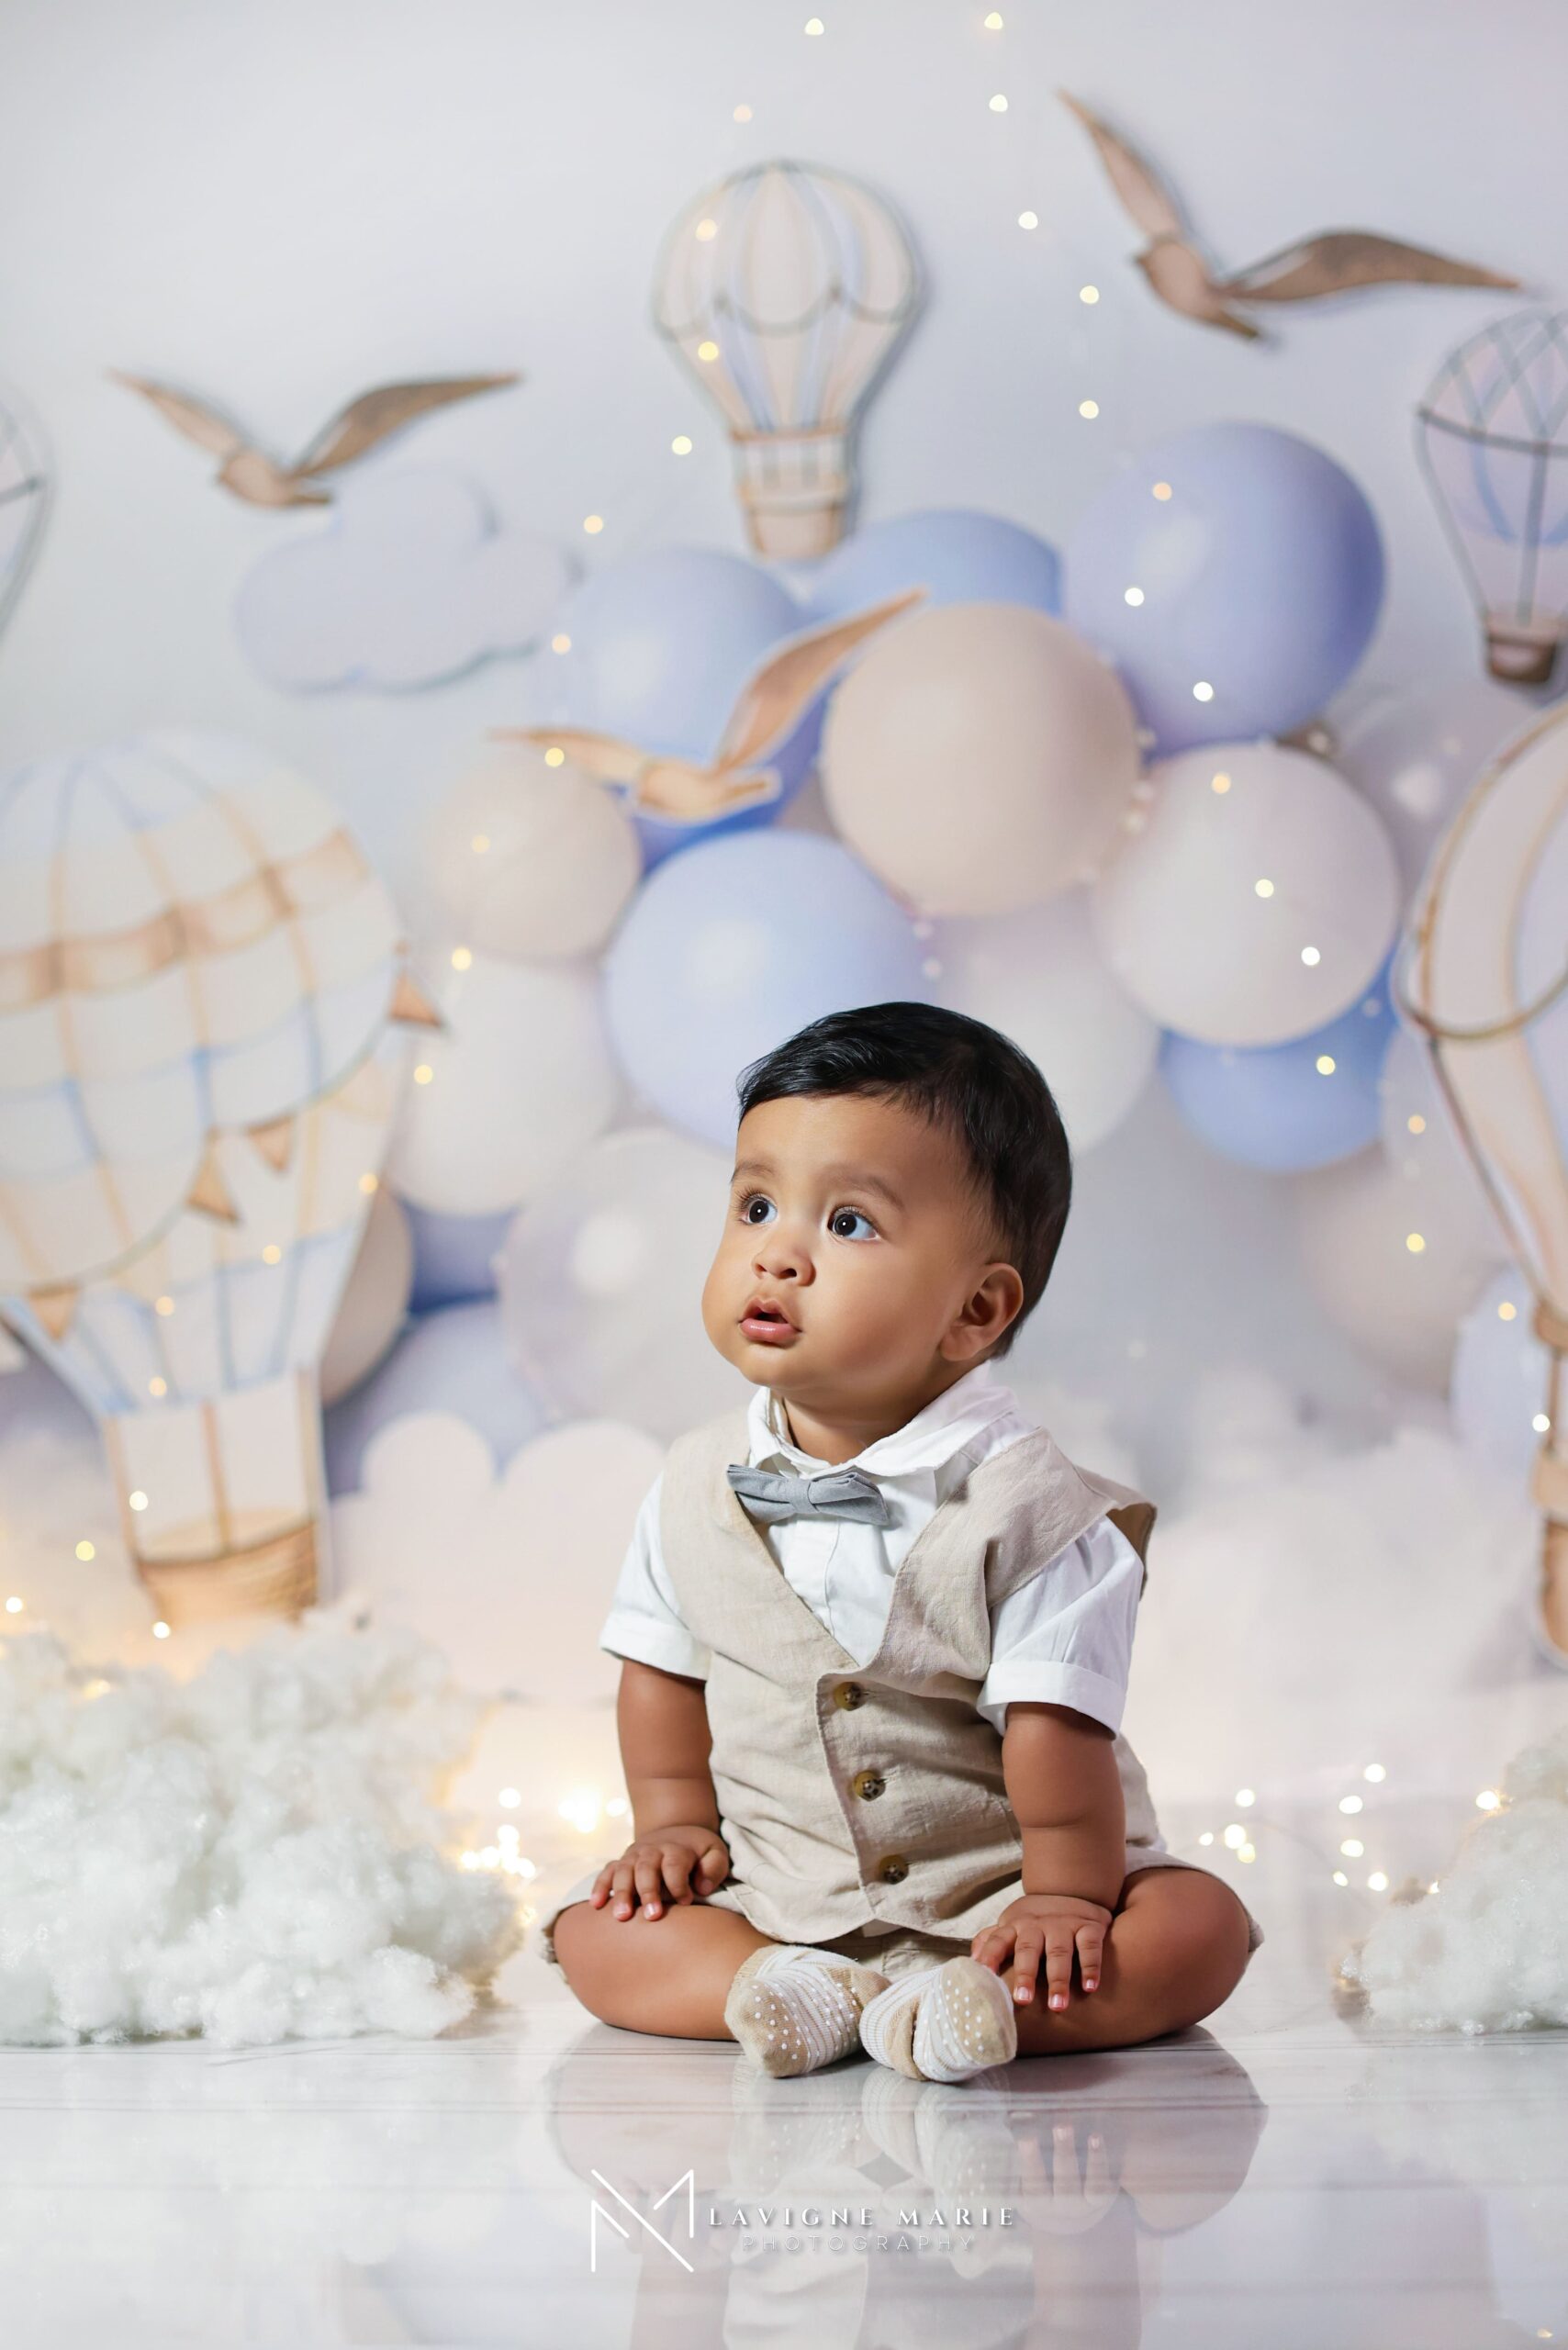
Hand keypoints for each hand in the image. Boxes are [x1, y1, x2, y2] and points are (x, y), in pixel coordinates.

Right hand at [589, 1825, 730, 1921]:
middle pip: (646, 1868)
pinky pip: (607, 1872)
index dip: (679, 1885)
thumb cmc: (698, 1852)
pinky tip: (596, 1905)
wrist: (676, 1831)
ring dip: (622, 1893)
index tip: (686, 1902)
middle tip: (652, 1916)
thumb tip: (702, 1888)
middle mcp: (652, 1851)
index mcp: (676, 1849)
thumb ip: (714, 1869)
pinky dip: (600, 1886)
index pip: (675, 1866)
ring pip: (624, 1871)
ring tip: (622, 1916)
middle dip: (648, 1892)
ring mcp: (634, 1856)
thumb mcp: (715, 1853)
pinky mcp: (621, 1863)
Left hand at [970, 1892, 1113, 2009]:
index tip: (982, 1975)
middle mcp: (1037, 1925)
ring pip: (1059, 1951)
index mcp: (1014, 1926)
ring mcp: (1063, 1925)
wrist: (1070, 1888)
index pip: (997, 1940)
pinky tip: (1090, 1987)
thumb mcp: (1010, 1925)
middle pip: (1028, 1949)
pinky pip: (1090, 1947)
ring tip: (1057, 2006)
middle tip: (1022, 2000)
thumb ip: (991, 1941)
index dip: (988, 1956)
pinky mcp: (1088, 1927)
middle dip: (1025, 1974)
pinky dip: (1091, 1966)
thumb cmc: (1034, 1920)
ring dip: (1058, 1979)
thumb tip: (970, 1962)